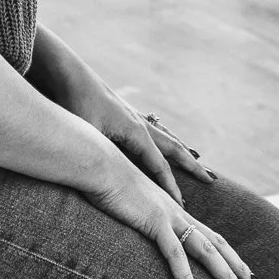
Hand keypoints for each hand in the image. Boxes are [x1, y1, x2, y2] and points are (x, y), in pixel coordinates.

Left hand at [33, 47, 215, 202]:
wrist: (66, 71)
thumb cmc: (74, 102)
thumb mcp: (87, 133)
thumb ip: (101, 156)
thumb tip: (109, 180)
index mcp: (135, 131)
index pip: (159, 166)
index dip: (171, 187)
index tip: (184, 206)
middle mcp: (139, 123)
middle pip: (172, 148)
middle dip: (191, 165)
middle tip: (211, 178)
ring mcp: (131, 115)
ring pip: (164, 135)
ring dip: (180, 149)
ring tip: (196, 156)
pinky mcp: (121, 111)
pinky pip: (150, 128)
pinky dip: (163, 135)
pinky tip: (161, 134)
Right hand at [84, 148, 258, 278]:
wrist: (99, 162)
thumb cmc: (109, 182)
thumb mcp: (130, 204)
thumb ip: (142, 215)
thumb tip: (144, 224)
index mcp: (175, 210)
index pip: (211, 237)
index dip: (230, 256)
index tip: (244, 273)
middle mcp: (178, 212)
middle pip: (218, 245)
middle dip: (238, 269)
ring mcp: (169, 216)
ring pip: (206, 250)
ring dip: (225, 276)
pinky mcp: (154, 221)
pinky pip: (174, 254)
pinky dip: (185, 277)